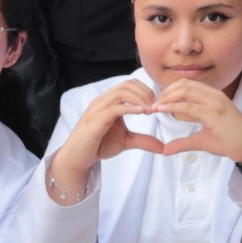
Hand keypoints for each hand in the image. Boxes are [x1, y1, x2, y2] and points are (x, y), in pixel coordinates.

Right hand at [47, 79, 169, 199]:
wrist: (79, 158)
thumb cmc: (99, 146)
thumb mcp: (126, 141)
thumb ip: (143, 140)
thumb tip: (162, 147)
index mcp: (109, 101)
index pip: (130, 84)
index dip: (146, 91)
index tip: (157, 104)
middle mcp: (103, 101)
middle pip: (127, 84)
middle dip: (145, 93)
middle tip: (156, 107)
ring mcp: (98, 109)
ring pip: (121, 92)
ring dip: (139, 98)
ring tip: (150, 110)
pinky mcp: (95, 120)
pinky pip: (114, 107)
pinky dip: (130, 108)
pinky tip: (142, 112)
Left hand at [144, 77, 241, 163]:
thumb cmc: (230, 142)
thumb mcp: (202, 140)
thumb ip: (184, 142)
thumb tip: (166, 150)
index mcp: (213, 96)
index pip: (188, 85)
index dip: (171, 90)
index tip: (159, 102)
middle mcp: (214, 95)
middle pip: (184, 84)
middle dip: (166, 92)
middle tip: (154, 104)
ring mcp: (215, 103)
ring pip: (185, 91)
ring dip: (167, 97)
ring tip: (155, 106)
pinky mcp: (213, 113)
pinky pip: (188, 106)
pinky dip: (172, 107)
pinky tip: (161, 110)